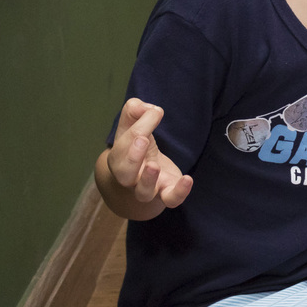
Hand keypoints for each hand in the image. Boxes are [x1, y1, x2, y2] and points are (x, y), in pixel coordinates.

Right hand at [106, 98, 192, 214]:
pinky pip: (171, 199)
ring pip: (143, 192)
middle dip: (132, 157)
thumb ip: (134, 110)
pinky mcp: (167, 193)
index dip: (136, 128)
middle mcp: (130, 177)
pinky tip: (187, 179)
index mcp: (118, 158)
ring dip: (148, 180)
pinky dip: (179, 192)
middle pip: (125, 174)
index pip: (123, 146)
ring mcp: (148, 188)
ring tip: (154, 165)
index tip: (152, 112)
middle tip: (142, 138)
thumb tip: (146, 107)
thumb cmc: (136, 146)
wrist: (143, 174)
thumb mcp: (131, 124)